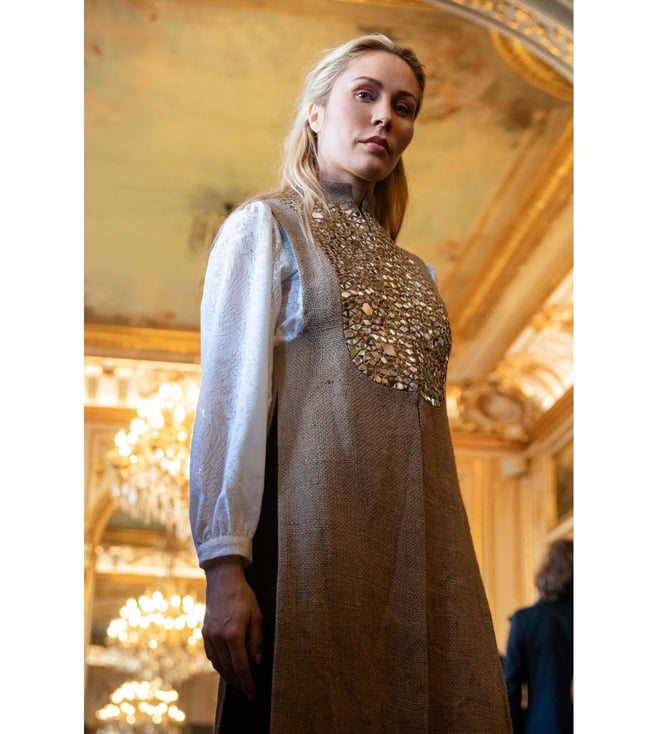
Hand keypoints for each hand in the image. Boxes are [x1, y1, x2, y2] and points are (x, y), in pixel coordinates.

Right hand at [202, 556, 263, 700]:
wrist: (222, 580)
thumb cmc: (243, 596)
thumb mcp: (256, 615)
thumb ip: (256, 639)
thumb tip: (257, 662)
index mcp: (233, 634)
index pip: (241, 666)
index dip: (247, 682)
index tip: (253, 694)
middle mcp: (218, 638)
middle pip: (228, 669)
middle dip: (238, 683)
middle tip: (247, 692)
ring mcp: (209, 636)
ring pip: (218, 664)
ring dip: (228, 677)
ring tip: (238, 683)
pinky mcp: (204, 633)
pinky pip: (211, 656)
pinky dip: (219, 665)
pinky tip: (226, 668)